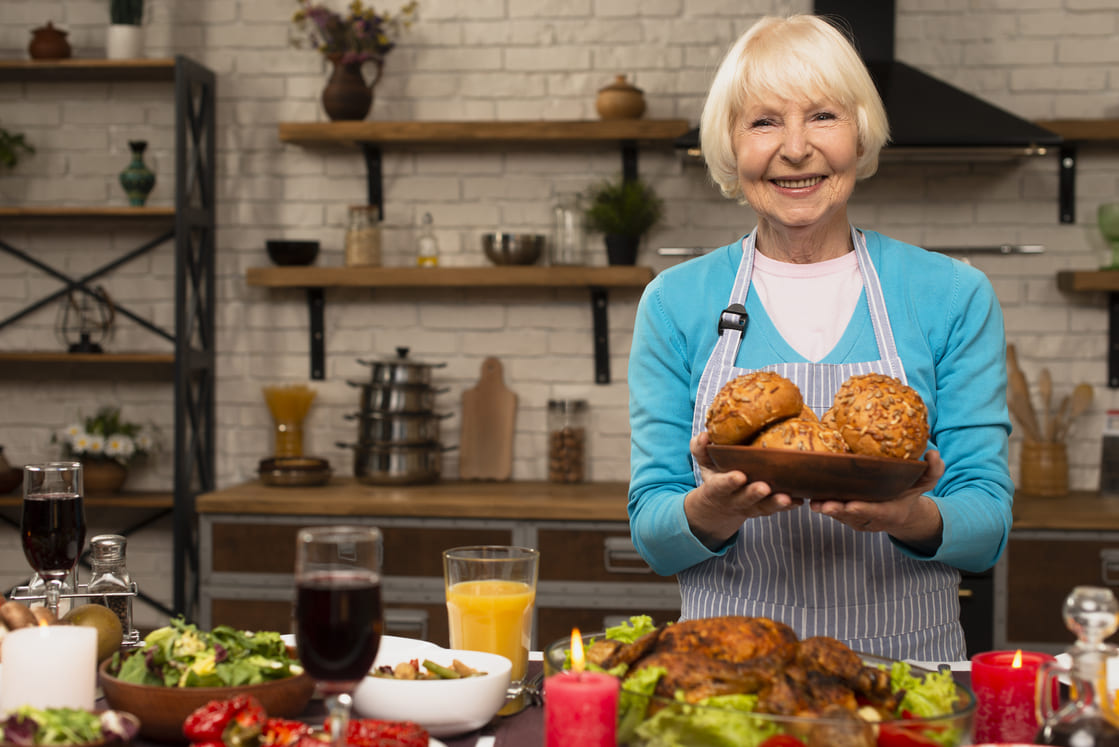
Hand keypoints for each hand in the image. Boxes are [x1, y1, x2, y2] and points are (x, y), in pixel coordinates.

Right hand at [685, 431, 802, 548]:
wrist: (719, 504)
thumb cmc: (715, 474)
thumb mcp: (703, 462)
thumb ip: (700, 448)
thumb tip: (704, 436)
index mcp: (717, 488)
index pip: (720, 486)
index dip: (729, 482)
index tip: (739, 476)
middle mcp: (734, 500)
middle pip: (744, 499)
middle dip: (754, 494)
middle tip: (764, 487)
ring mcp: (751, 506)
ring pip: (763, 507)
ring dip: (775, 503)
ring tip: (787, 497)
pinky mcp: (765, 508)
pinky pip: (777, 509)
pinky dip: (788, 506)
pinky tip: (800, 500)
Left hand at [808, 450, 945, 550]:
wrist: (900, 513)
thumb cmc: (910, 494)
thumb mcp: (925, 482)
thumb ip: (932, 470)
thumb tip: (933, 454)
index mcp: (889, 512)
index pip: (875, 512)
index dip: (862, 510)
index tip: (850, 505)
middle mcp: (869, 519)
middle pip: (850, 517)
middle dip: (836, 511)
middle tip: (822, 504)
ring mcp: (854, 519)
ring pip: (837, 515)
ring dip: (823, 508)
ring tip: (811, 499)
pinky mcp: (842, 515)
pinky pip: (829, 510)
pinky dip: (819, 503)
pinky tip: (806, 493)